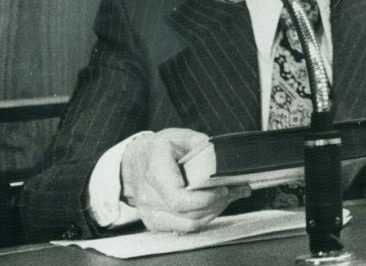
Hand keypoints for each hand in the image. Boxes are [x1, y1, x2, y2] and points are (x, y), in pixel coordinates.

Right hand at [120, 129, 247, 233]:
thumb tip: (221, 155)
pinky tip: (213, 207)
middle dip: (216, 204)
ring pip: (186, 225)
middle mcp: (150, 198)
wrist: (132, 163)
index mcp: (156, 173)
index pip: (179, 199)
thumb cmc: (156, 150)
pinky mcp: (155, 222)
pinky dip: (201, 220)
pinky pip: (182, 228)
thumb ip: (200, 144)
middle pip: (186, 214)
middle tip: (234, 191)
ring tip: (227, 199)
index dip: (204, 199)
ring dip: (212, 213)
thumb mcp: (178, 137)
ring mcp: (150, 213)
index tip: (223, 189)